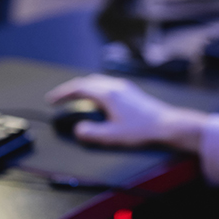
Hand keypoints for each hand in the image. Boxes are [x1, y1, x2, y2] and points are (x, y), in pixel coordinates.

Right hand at [46, 74, 207, 151]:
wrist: (167, 125)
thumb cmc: (142, 130)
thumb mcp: (113, 136)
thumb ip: (92, 133)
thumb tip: (78, 129)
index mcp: (108, 94)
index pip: (79, 88)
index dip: (63, 93)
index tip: (52, 100)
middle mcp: (115, 86)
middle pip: (88, 82)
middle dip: (72, 89)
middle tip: (61, 98)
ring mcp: (125, 87)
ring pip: (99, 82)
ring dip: (85, 88)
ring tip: (77, 99)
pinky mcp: (132, 92)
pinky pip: (108, 85)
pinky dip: (97, 90)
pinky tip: (99, 100)